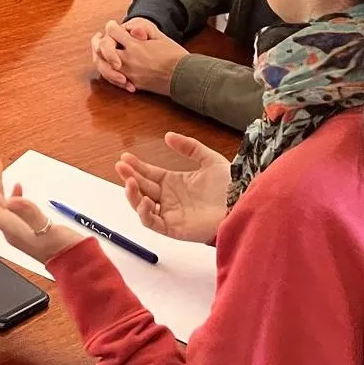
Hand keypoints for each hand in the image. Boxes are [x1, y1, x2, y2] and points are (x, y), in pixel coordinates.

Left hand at [0, 152, 86, 264]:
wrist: (78, 268)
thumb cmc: (66, 252)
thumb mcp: (50, 230)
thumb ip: (31, 214)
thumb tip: (12, 200)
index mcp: (11, 228)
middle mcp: (11, 228)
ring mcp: (19, 228)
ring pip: (0, 200)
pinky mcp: (29, 228)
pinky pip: (13, 207)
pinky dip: (11, 192)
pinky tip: (15, 185)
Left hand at [90, 18, 187, 96]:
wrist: (184, 77)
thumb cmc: (175, 56)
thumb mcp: (161, 37)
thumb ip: (144, 30)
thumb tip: (131, 28)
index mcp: (136, 46)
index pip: (113, 31)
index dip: (112, 26)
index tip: (113, 25)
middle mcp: (129, 60)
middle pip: (102, 48)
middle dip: (98, 41)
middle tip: (99, 37)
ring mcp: (129, 73)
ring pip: (103, 66)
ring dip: (100, 57)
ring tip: (99, 52)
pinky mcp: (132, 83)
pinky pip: (113, 79)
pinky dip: (109, 72)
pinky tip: (111, 67)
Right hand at [113, 132, 230, 243]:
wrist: (242, 204)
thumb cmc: (230, 186)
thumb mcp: (209, 159)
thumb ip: (190, 147)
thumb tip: (168, 136)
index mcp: (174, 183)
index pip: (149, 174)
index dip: (136, 166)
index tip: (125, 157)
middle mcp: (169, 198)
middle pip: (141, 188)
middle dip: (129, 176)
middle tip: (121, 166)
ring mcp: (170, 214)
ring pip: (141, 206)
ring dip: (132, 194)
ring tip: (130, 181)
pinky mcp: (174, 229)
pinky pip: (152, 222)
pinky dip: (144, 213)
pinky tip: (144, 200)